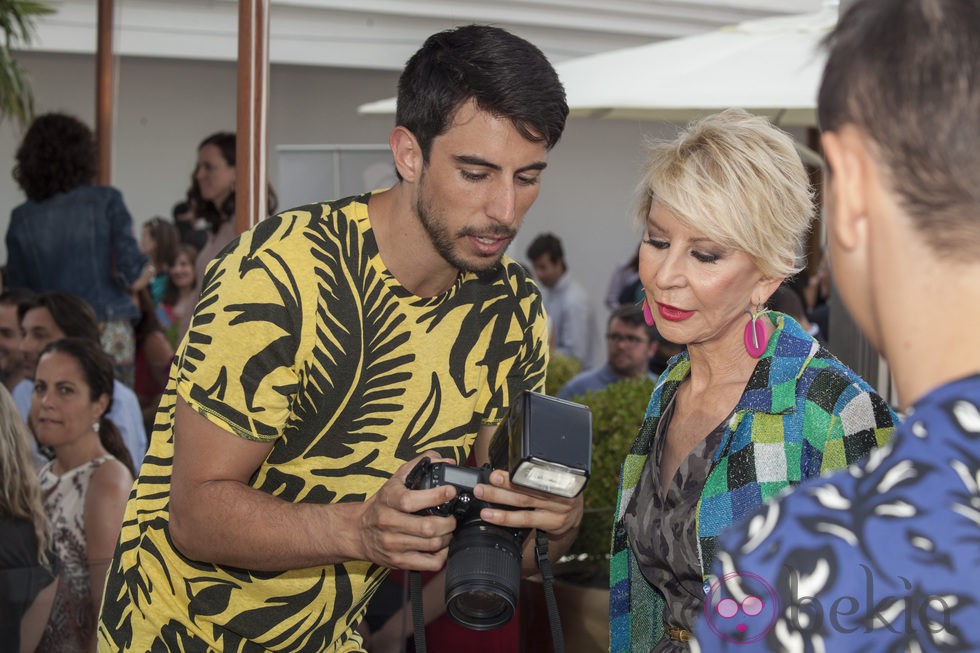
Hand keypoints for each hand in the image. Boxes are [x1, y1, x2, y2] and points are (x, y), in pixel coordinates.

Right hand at [358, 452, 457, 570]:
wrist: (358, 531)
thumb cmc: (382, 504)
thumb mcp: (396, 480)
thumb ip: (419, 465)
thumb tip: (446, 461)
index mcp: (388, 500)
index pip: (410, 500)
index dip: (435, 496)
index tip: (450, 491)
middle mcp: (388, 523)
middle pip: (427, 527)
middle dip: (448, 522)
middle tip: (452, 517)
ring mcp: (393, 544)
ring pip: (432, 544)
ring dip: (447, 536)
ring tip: (447, 530)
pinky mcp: (399, 561)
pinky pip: (429, 563)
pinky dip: (442, 555)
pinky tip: (441, 546)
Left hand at [472, 469, 582, 540]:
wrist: (574, 514)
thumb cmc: (558, 490)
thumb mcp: (553, 476)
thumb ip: (536, 471)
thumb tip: (504, 463)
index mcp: (560, 475)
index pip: (535, 474)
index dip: (514, 474)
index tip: (495, 474)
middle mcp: (561, 492)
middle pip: (528, 488)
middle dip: (503, 485)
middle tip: (484, 484)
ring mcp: (557, 509)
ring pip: (524, 504)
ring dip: (500, 500)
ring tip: (483, 496)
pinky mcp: (552, 523)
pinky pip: (525, 521)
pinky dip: (506, 518)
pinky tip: (492, 516)